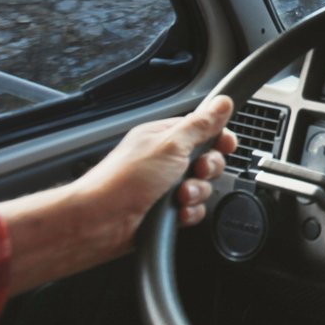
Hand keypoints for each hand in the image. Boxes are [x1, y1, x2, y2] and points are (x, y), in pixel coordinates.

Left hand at [74, 95, 235, 248]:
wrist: (99, 222)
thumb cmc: (124, 180)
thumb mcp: (170, 145)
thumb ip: (200, 125)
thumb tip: (222, 103)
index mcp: (163, 137)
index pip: (203, 130)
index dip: (218, 138)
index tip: (225, 145)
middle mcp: (165, 160)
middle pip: (208, 159)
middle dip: (208, 169)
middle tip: (197, 170)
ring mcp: (165, 187)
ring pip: (202, 187)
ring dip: (196, 193)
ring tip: (179, 196)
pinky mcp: (166, 211)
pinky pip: (193, 210)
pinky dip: (189, 213)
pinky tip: (176, 214)